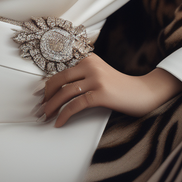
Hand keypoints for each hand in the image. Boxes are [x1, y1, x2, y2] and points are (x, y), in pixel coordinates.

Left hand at [39, 54, 181, 127]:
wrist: (143, 93)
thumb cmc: (120, 87)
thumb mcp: (100, 73)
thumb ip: (83, 75)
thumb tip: (60, 88)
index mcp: (88, 58)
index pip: (61, 69)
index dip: (48, 83)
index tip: (39, 95)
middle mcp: (91, 65)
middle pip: (60, 79)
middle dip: (47, 95)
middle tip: (40, 107)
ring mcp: (96, 78)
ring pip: (65, 92)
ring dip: (52, 106)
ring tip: (46, 116)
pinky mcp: (101, 93)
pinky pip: (76, 104)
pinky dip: (64, 114)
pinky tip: (59, 122)